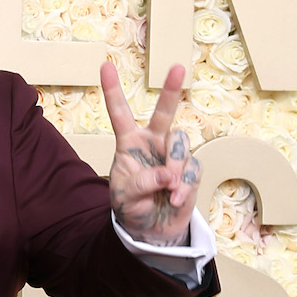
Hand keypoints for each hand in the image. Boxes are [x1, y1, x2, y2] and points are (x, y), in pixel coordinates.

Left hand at [100, 60, 200, 247]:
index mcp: (129, 144)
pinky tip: (173, 199)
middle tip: (178, 68)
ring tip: (167, 190)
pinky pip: (192, 169)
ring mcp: (173, 154)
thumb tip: (168, 174)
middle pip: (163, 113)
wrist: (151, 230)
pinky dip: (183, 187)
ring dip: (174, 167)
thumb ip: (143, 182)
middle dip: (171, 90)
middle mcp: (153, 143)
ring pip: (180, 144)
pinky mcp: (190, 169)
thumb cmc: (132, 208)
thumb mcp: (126, 197)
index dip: (113, 91)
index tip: (105, 66)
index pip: (120, 114)